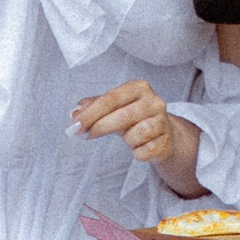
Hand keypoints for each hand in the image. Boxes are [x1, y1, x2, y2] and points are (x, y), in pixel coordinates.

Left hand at [72, 78, 201, 190]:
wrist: (164, 133)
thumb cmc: (134, 116)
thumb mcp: (114, 107)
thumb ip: (93, 106)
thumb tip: (74, 112)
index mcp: (139, 87)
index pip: (111, 99)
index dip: (90, 113)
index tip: (74, 125)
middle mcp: (154, 101)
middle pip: (122, 116)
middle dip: (100, 127)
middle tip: (85, 135)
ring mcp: (163, 122)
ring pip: (135, 135)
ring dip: (126, 140)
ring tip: (128, 137)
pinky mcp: (166, 142)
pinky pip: (144, 152)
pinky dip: (137, 152)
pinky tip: (139, 147)